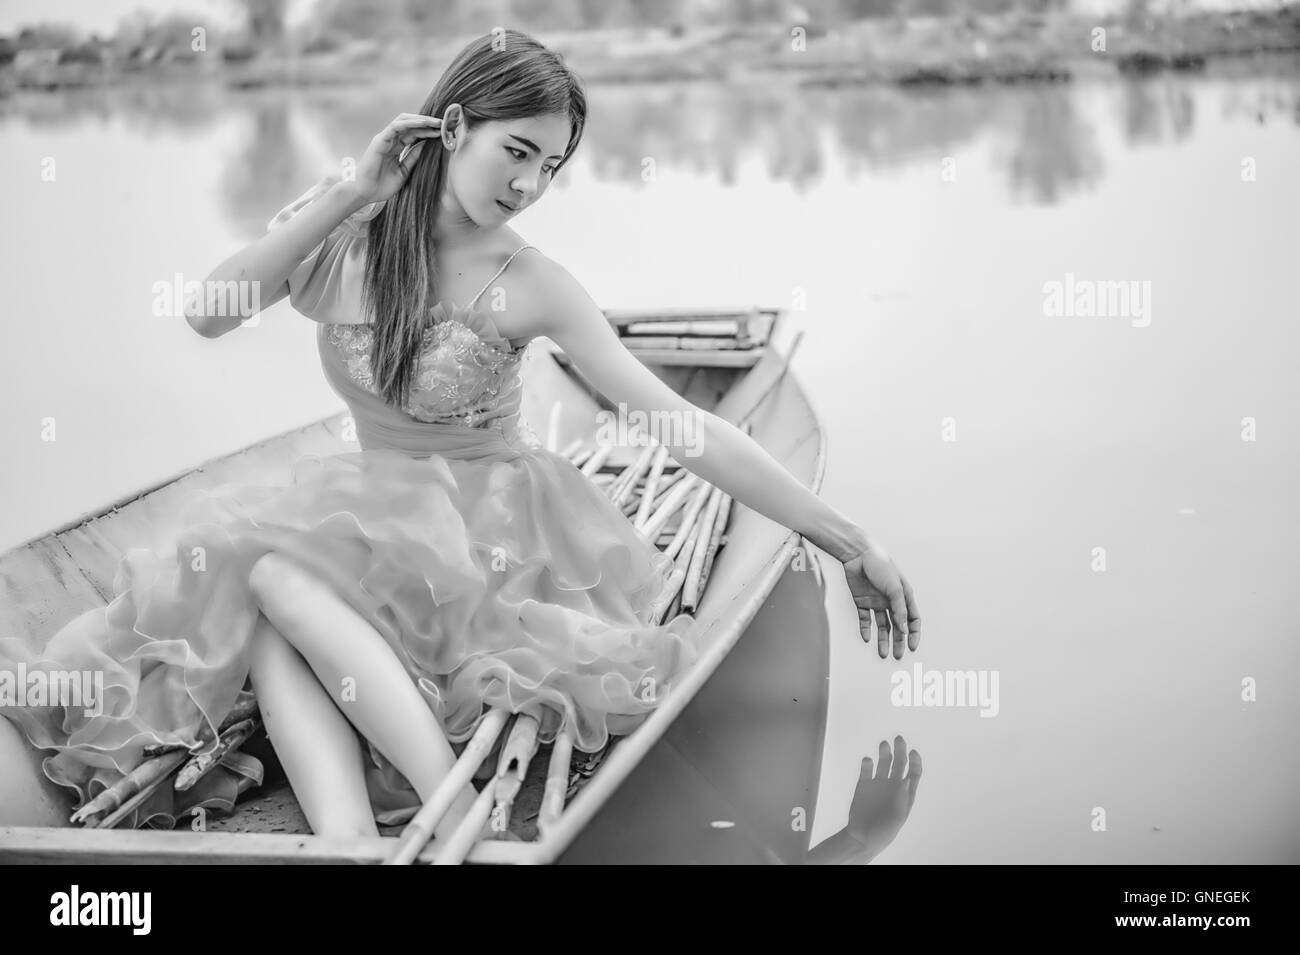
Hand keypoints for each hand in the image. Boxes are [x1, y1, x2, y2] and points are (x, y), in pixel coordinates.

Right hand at [350, 112, 442, 204]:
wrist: (365, 193)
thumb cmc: (382, 186)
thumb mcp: (404, 171)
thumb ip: (413, 158)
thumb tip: (426, 145)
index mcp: (396, 148)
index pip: (414, 135)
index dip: (428, 132)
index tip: (444, 133)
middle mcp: (390, 141)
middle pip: (411, 126)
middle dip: (428, 124)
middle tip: (444, 124)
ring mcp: (385, 139)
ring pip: (404, 122)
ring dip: (421, 120)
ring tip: (436, 122)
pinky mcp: (380, 140)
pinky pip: (396, 127)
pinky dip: (410, 123)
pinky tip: (423, 123)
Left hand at [843, 539, 919, 658]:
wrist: (857, 554)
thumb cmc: (880, 566)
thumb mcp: (895, 588)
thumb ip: (900, 610)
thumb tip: (904, 631)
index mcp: (904, 596)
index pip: (912, 619)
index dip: (914, 633)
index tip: (912, 646)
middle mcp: (891, 601)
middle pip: (897, 626)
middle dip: (899, 642)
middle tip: (898, 656)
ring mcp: (876, 601)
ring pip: (882, 625)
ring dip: (883, 639)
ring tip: (883, 654)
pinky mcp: (862, 601)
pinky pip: (865, 619)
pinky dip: (866, 629)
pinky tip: (867, 639)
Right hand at [845, 736, 921, 858]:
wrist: (862, 838)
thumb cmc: (884, 832)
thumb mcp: (897, 817)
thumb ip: (902, 798)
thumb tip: (906, 779)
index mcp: (905, 793)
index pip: (914, 772)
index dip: (915, 761)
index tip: (912, 752)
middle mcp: (893, 785)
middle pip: (899, 763)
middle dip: (900, 750)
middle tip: (899, 739)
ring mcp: (878, 784)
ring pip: (884, 762)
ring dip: (885, 752)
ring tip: (884, 745)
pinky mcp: (863, 784)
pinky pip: (866, 769)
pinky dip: (867, 762)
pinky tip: (867, 760)